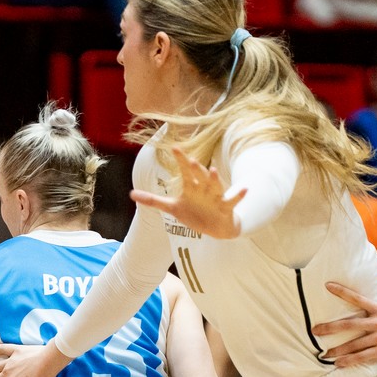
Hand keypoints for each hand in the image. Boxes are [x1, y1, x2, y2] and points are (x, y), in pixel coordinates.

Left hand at [130, 151, 245, 239]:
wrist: (216, 229)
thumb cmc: (194, 214)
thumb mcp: (172, 207)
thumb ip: (153, 201)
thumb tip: (131, 194)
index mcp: (192, 186)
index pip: (185, 170)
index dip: (181, 160)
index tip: (174, 147)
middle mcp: (204, 188)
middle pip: (200, 176)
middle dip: (196, 169)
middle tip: (191, 160)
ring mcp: (216, 197)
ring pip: (215, 186)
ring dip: (215, 179)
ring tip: (213, 171)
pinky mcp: (225, 208)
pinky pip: (232, 201)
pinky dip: (238, 196)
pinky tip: (244, 189)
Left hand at [310, 282, 376, 367]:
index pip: (357, 298)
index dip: (342, 291)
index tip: (328, 286)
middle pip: (348, 325)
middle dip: (329, 328)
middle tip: (314, 330)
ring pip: (353, 345)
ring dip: (337, 350)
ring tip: (323, 354)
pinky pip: (363, 357)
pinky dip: (350, 361)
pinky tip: (339, 364)